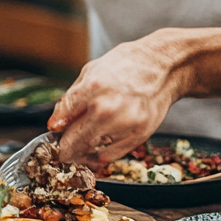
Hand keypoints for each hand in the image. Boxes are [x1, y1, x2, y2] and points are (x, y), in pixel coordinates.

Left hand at [48, 31, 188, 167]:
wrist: (165, 67)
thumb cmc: (128, 65)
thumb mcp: (91, 71)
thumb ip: (72, 98)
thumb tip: (56, 123)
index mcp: (92, 88)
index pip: (62, 119)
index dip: (56, 129)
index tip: (55, 133)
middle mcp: (107, 108)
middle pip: (73, 142)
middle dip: (65, 147)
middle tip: (64, 146)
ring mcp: (124, 124)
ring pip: (91, 151)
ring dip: (84, 150)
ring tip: (87, 138)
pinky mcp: (138, 135)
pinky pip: (110, 155)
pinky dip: (103, 152)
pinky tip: (103, 141)